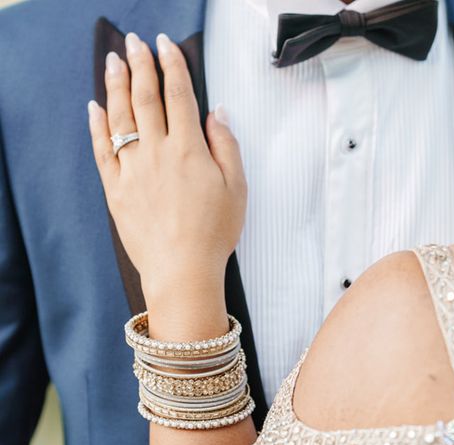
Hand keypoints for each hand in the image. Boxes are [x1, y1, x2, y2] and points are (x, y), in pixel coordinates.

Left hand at [87, 32, 246, 305]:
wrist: (182, 269)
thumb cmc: (215, 232)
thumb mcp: (236, 188)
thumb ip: (226, 146)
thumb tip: (216, 113)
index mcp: (189, 149)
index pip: (179, 96)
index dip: (172, 67)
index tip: (166, 47)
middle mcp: (157, 152)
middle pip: (145, 98)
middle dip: (140, 65)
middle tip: (136, 43)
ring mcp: (132, 169)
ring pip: (120, 117)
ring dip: (116, 85)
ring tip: (114, 62)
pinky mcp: (116, 188)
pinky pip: (102, 149)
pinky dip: (97, 125)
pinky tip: (94, 107)